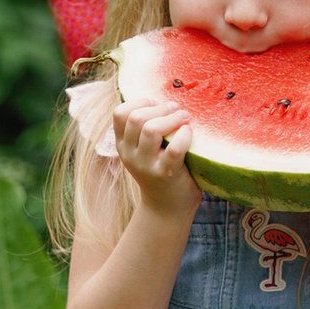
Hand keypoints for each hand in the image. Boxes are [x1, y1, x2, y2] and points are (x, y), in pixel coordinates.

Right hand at [111, 98, 201, 219]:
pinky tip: (190, 133)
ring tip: (185, 118)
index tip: (157, 105)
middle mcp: (129, 154)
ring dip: (172, 118)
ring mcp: (145, 165)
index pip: (119, 113)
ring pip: (151, 129)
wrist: (167, 209)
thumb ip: (146, 128)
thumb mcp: (145, 150)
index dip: (140, 102)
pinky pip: (174, 149)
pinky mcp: (164, 174)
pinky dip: (184, 136)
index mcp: (123, 145)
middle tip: (177, 110)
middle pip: (136, 118)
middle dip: (160, 108)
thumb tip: (166, 100)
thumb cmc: (162, 171)